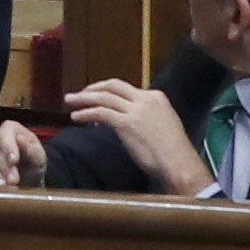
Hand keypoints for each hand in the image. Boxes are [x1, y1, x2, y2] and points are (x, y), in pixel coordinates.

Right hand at [0, 118, 48, 187]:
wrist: (25, 180)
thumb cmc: (32, 165)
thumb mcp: (39, 159)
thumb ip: (32, 150)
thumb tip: (20, 138)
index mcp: (10, 129)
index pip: (6, 132)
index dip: (9, 146)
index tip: (14, 161)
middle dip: (3, 165)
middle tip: (13, 181)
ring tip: (3, 187)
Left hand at [64, 77, 210, 194]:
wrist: (179, 164)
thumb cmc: (172, 152)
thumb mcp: (161, 124)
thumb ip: (144, 116)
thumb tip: (123, 119)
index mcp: (155, 96)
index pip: (125, 88)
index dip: (106, 93)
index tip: (95, 100)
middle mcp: (146, 99)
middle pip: (112, 85)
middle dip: (92, 88)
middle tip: (77, 95)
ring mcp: (136, 110)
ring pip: (103, 97)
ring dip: (83, 98)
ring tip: (69, 102)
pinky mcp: (127, 123)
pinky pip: (100, 112)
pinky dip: (86, 113)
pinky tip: (77, 118)